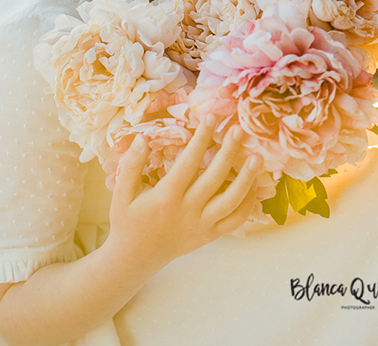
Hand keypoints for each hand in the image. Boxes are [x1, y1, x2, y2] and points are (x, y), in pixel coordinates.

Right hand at [104, 115, 263, 269]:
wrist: (135, 258)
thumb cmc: (127, 222)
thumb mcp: (121, 193)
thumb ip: (131, 166)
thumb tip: (142, 139)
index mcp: (165, 198)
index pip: (188, 163)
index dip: (201, 138)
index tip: (210, 118)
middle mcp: (187, 211)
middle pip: (215, 178)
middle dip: (229, 151)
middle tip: (238, 129)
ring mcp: (201, 225)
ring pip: (231, 201)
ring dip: (246, 178)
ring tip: (256, 157)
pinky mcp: (209, 235)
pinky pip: (234, 221)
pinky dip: (247, 204)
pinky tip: (253, 186)